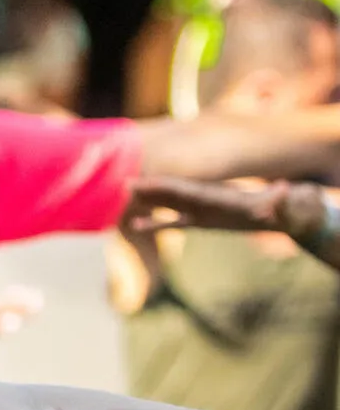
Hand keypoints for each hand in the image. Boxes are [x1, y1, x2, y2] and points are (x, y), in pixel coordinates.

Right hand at [126, 176, 328, 245]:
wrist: (280, 213)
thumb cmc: (281, 209)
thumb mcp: (281, 204)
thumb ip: (279, 198)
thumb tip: (287, 190)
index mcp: (216, 197)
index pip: (186, 190)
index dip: (164, 186)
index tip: (143, 183)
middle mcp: (203, 200)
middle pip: (171, 192)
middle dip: (148, 188)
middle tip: (122, 184)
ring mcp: (199, 210)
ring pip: (167, 203)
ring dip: (147, 200)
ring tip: (122, 196)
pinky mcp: (199, 222)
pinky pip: (172, 223)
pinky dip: (154, 224)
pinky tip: (135, 225)